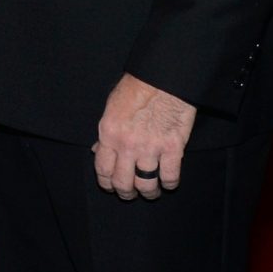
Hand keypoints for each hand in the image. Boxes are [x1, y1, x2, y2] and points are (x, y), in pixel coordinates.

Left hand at [93, 73, 195, 200]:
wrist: (164, 77)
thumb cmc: (137, 87)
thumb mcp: (112, 107)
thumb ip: (106, 133)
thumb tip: (98, 151)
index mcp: (109, 134)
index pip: (102, 170)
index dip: (106, 183)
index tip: (111, 186)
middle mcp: (127, 145)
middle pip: (123, 183)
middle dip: (126, 193)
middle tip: (130, 194)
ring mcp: (151, 148)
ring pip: (146, 185)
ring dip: (148, 193)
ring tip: (151, 192)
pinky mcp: (174, 147)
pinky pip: (170, 176)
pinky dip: (169, 183)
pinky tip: (168, 182)